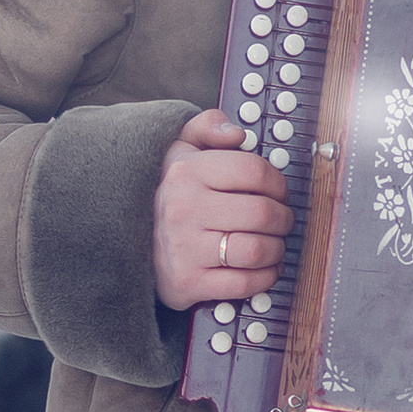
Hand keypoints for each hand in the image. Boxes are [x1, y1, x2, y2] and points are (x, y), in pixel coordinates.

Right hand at [152, 105, 290, 310]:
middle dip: (284, 218)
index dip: (278, 182)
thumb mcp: (180, 150)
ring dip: (277, 249)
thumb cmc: (170, 196)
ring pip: (256, 250)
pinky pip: (244, 283)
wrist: (128, 242)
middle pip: (262, 213)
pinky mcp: (188, 283)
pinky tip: (264, 268)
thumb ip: (208, 128)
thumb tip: (237, 134)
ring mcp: (185, 249)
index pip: (253, 172)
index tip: (279, 191)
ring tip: (274, 244)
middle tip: (282, 220)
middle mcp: (183, 209)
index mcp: (186, 173)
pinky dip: (265, 277)